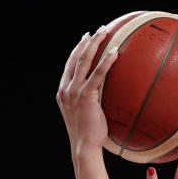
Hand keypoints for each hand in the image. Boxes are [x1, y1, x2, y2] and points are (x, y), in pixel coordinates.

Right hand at [56, 27, 118, 156]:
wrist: (84, 147)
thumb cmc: (88, 137)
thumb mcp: (84, 116)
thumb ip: (89, 103)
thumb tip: (106, 99)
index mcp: (63, 93)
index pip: (70, 65)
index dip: (77, 50)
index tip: (85, 39)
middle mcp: (66, 89)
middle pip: (76, 58)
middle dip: (87, 42)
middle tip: (97, 31)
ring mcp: (74, 91)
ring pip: (84, 61)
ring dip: (95, 44)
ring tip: (105, 32)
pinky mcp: (85, 96)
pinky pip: (97, 74)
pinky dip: (106, 61)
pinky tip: (114, 52)